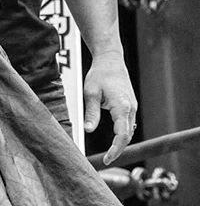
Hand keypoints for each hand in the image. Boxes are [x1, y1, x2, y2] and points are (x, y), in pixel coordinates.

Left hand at [83, 51, 137, 165]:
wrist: (110, 60)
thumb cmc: (99, 74)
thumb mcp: (90, 93)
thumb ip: (90, 113)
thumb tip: (87, 130)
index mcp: (122, 107)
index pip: (122, 135)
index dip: (115, 149)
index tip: (107, 159)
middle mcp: (130, 109)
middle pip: (127, 136)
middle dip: (118, 149)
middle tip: (107, 160)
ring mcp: (132, 107)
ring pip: (129, 130)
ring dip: (121, 142)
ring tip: (109, 153)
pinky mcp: (130, 105)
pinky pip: (129, 123)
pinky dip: (123, 133)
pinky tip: (116, 138)